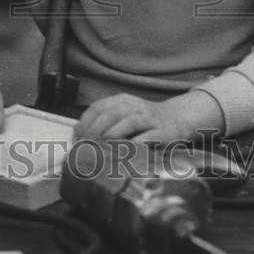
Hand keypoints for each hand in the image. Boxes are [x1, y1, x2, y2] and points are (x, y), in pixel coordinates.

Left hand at [73, 93, 188, 144]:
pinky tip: (125, 152)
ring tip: (100, 147)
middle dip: (94, 130)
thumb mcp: (124, 115)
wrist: (178, 118)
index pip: (98, 107)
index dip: (84, 122)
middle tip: (84, 147)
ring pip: (129, 120)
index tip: (75, 139)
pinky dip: (135, 143)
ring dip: (112, 134)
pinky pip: (148, 136)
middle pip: (110, 113)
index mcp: (121, 100)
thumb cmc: (145, 121)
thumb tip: (79, 139)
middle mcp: (134, 106)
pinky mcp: (163, 131)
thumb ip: (105, 123)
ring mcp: (149, 118)